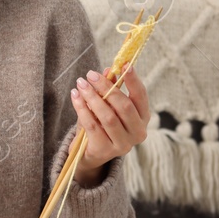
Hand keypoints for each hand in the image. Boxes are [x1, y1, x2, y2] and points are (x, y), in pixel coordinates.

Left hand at [70, 65, 150, 185]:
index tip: (124, 64)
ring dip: (92, 97)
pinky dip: (82, 109)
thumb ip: (110, 89)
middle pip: (124, 106)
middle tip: (91, 75)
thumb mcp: (107, 105)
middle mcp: (137, 133)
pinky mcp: (105, 150)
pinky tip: (75, 97)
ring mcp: (123, 144)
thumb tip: (109, 70)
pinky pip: (92, 126)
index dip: (133, 80)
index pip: (141, 96)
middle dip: (107, 88)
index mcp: (143, 118)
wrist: (91, 153)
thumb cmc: (102, 124)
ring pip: (108, 116)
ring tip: (80, 84)